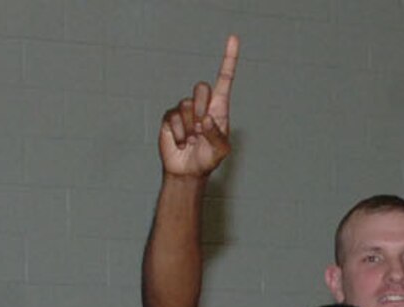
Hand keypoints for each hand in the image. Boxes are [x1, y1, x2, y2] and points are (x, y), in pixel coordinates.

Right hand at [159, 35, 236, 178]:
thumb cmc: (208, 159)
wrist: (188, 171)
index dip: (229, 59)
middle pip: (202, 88)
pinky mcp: (170, 117)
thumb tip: (205, 119)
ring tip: (192, 140)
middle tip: (201, 129)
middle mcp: (202, 105)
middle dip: (202, 109)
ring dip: (190, 127)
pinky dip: (179, 134)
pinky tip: (182, 143)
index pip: (225, 79)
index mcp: (219, 108)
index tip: (233, 38)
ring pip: (186, 105)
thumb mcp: (220, 150)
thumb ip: (216, 134)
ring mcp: (185, 110)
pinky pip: (173, 117)